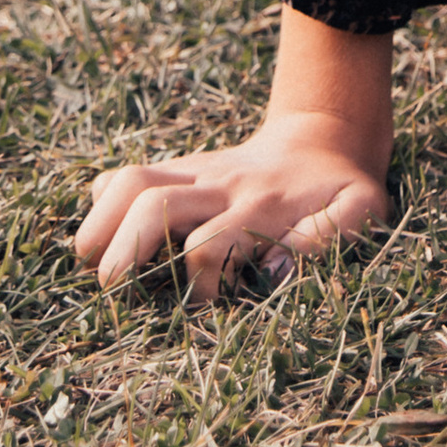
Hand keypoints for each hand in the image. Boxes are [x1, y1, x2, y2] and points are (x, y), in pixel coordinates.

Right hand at [74, 16, 393, 306]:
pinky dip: (103, 198)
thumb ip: (332, 234)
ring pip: (132, 177)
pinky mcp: (181, 166)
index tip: (205, 310)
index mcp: (259, 205)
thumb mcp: (360, 209)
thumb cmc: (341, 188)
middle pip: (154, 204)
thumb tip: (277, 265)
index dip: (198, 285)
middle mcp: (220, 183)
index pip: (207, 245)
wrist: (325, 136)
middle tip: (110, 290)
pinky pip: (130, 170)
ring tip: (86, 260)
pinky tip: (99, 230)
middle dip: (124, 250)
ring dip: (101, 220)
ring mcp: (196, 170)